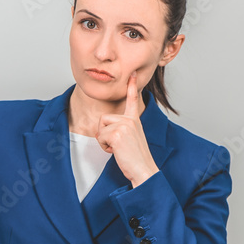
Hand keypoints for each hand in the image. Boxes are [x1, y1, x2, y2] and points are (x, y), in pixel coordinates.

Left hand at [97, 71, 158, 187]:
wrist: (143, 170)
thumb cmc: (136, 158)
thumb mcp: (130, 138)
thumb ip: (121, 129)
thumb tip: (105, 127)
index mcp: (134, 120)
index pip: (133, 99)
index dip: (132, 86)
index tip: (133, 73)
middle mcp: (131, 120)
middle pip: (103, 119)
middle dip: (104, 134)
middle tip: (117, 145)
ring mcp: (125, 125)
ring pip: (101, 128)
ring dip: (104, 141)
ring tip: (118, 148)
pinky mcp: (118, 133)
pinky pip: (100, 137)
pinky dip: (104, 147)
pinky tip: (116, 151)